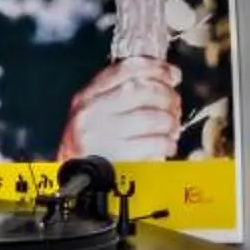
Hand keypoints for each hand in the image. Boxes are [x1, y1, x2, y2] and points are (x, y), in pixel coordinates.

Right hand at [58, 57, 181, 161]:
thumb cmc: (91, 145)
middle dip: (169, 97)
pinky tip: (166, 146)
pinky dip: (168, 143)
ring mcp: (102, 134)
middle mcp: (91, 112)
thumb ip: (118, 94)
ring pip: (154, 117)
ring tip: (171, 129)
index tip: (172, 74)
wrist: (75, 181)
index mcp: (86, 97)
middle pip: (145, 90)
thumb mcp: (94, 113)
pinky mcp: (116, 157)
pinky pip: (156, 142)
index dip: (156, 68)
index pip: (126, 69)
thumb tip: (162, 79)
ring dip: (171, 123)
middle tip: (174, 107)